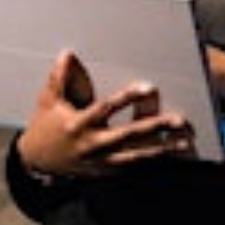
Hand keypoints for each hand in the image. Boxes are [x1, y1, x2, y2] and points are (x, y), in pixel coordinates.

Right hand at [15, 50, 195, 177]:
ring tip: (185, 141)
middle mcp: (92, 144)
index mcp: (78, 124)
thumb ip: (59, 78)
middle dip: (155, 127)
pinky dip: (154, 161)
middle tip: (179, 120)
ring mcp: (101, 160)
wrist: (38, 162)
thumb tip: (67, 54)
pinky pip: (134, 166)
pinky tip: (173, 154)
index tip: (149, 87)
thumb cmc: (45, 126)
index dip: (128, 98)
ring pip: (136, 155)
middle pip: (129, 135)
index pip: (107, 109)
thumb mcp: (47, 100)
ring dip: (163, 149)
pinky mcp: (107, 170)